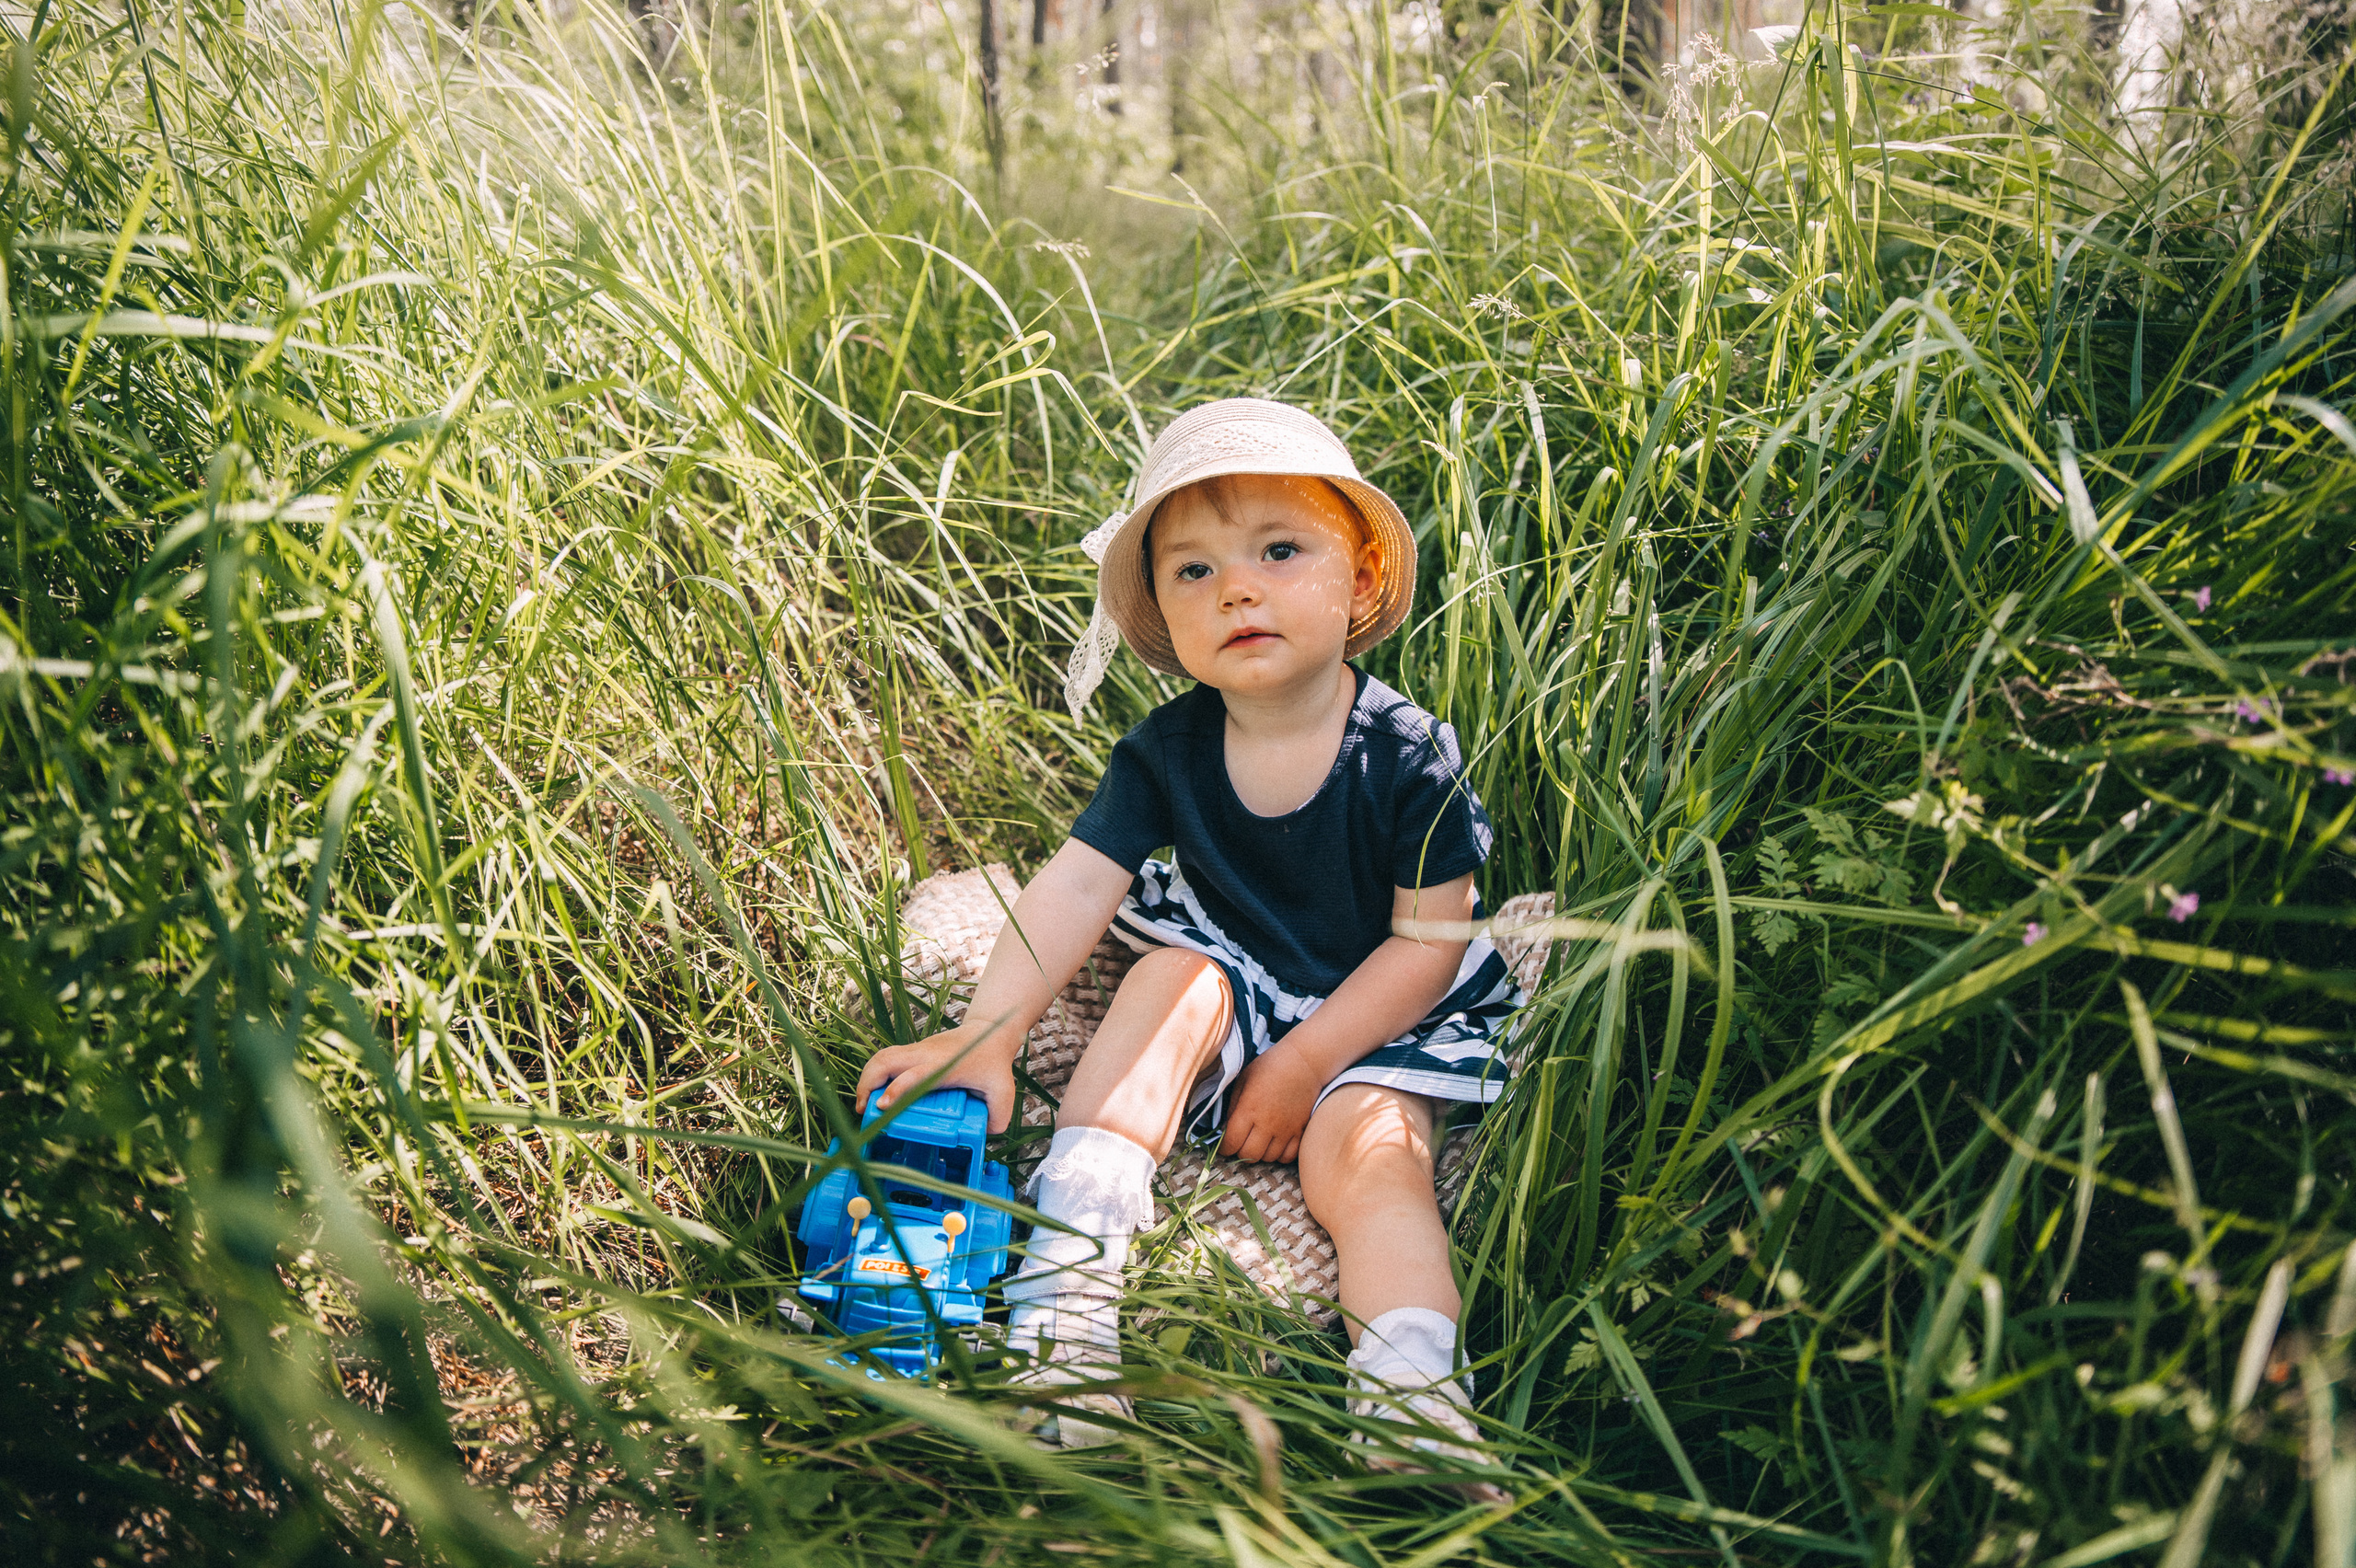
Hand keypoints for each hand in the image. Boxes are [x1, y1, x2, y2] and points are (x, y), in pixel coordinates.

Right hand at [852, 1020, 1020, 1132]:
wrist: (990, 1031)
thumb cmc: (994, 1062)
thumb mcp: (1003, 1091)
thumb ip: (996, 1118)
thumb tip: (979, 1136)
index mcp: (945, 1065)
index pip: (913, 1075)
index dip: (896, 1090)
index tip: (882, 1107)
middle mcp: (926, 1055)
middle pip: (886, 1060)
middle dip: (867, 1084)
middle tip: (864, 1111)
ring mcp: (917, 1050)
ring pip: (881, 1056)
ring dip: (866, 1079)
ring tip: (863, 1106)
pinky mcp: (912, 1052)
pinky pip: (886, 1059)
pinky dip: (874, 1075)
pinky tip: (874, 1096)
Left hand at [1219, 1045, 1324, 1163]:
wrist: (1304, 1063)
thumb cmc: (1270, 1067)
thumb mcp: (1244, 1079)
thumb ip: (1233, 1105)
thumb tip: (1226, 1127)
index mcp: (1249, 1109)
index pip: (1231, 1142)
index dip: (1224, 1148)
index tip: (1225, 1145)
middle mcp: (1266, 1123)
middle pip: (1249, 1155)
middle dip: (1240, 1152)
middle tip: (1241, 1143)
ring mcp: (1285, 1129)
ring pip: (1268, 1158)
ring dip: (1260, 1154)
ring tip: (1258, 1142)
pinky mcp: (1300, 1130)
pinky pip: (1288, 1156)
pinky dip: (1279, 1155)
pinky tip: (1275, 1144)